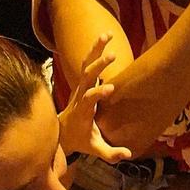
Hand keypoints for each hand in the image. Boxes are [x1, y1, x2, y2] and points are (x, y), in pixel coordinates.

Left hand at [58, 36, 130, 164]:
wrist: (61, 131)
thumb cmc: (80, 139)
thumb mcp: (94, 149)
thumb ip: (110, 153)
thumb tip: (127, 154)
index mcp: (82, 111)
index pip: (88, 99)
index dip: (97, 93)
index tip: (110, 88)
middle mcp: (79, 95)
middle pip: (85, 77)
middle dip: (98, 66)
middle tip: (112, 56)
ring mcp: (79, 86)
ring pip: (85, 64)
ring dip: (96, 49)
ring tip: (108, 34)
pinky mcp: (82, 81)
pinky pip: (88, 62)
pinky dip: (96, 49)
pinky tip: (106, 36)